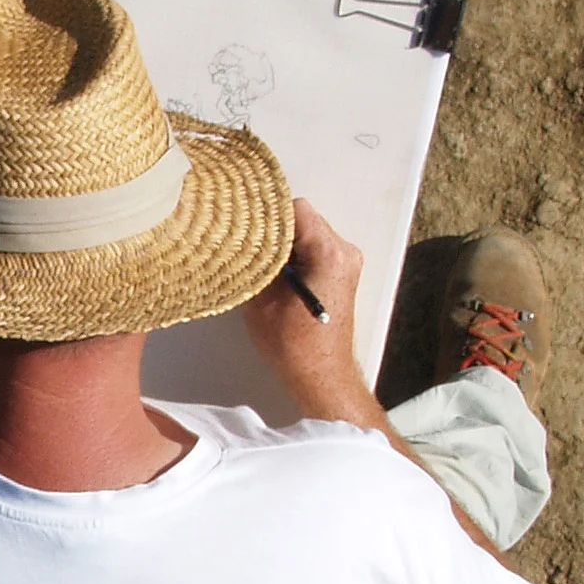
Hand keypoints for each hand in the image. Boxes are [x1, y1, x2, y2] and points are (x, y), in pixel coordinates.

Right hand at [242, 200, 371, 419]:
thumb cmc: (293, 343)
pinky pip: (314, 247)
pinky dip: (294, 254)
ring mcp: (346, 261)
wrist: (321, 375)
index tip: (244, 227)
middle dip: (273, 230)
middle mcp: (344, 250)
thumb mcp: (261, 298)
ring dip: (283, 243)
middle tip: (247, 246)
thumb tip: (236, 238)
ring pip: (307, 232)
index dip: (266, 215)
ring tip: (261, 263)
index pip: (294, 209)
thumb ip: (253, 261)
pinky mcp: (341, 272)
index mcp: (328, 252)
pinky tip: (275, 273)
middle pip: (302, 219)